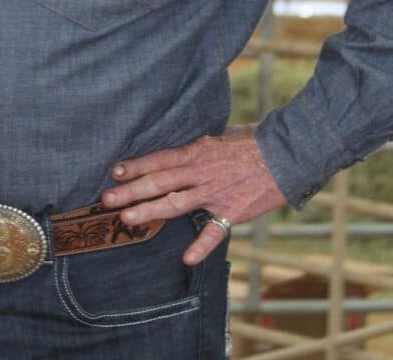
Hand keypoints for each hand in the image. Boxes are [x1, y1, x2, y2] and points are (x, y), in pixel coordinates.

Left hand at [101, 125, 285, 264]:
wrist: (285, 155)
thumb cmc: (252, 142)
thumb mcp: (219, 135)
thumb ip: (197, 145)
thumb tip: (179, 148)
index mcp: (197, 151)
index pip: (160, 159)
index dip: (137, 165)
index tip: (115, 172)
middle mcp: (201, 172)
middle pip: (160, 181)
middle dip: (131, 191)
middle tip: (107, 200)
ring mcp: (215, 193)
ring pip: (176, 203)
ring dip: (150, 211)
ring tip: (128, 220)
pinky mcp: (232, 212)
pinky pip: (214, 232)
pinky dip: (200, 246)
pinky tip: (185, 258)